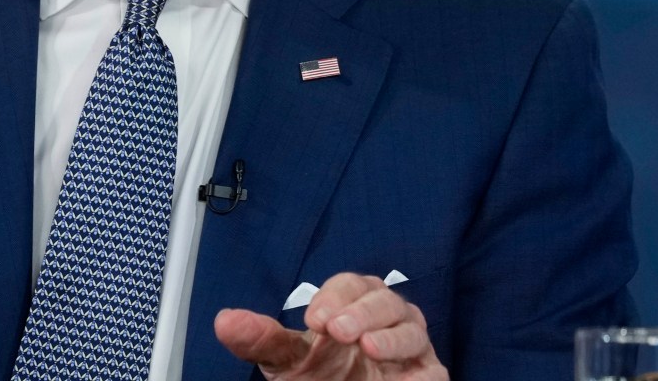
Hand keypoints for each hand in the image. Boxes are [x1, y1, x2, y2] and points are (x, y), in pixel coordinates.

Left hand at [215, 274, 446, 380]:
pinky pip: (432, 369)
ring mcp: (409, 348)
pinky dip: (420, 372)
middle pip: (385, 299)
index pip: (350, 286)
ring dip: (392, 335)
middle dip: (363, 311)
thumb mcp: (286, 362)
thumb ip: (262, 340)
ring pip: (413, 327)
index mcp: (353, 306)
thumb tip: (225, 321)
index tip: (315, 318)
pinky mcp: (428, 375)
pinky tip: (403, 378)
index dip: (336, 296)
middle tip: (338, 329)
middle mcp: (385, 321)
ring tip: (369, 347)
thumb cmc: (321, 377)